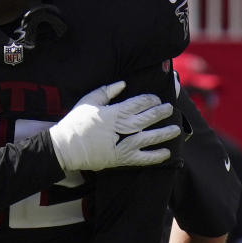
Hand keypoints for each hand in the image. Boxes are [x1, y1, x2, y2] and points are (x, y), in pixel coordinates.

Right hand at [48, 81, 179, 170]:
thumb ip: (107, 91)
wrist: (66, 147)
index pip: (139, 103)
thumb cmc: (76, 122)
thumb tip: (123, 84)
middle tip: (169, 109)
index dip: (150, 99)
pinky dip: (156, 156)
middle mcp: (124, 127)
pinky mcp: (122, 158)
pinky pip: (143, 158)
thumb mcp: (89, 101)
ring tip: (175, 130)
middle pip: (148, 118)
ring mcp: (124, 144)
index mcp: (116, 111)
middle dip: (161, 112)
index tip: (156, 98)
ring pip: (150, 137)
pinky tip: (166, 153)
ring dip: (164, 133)